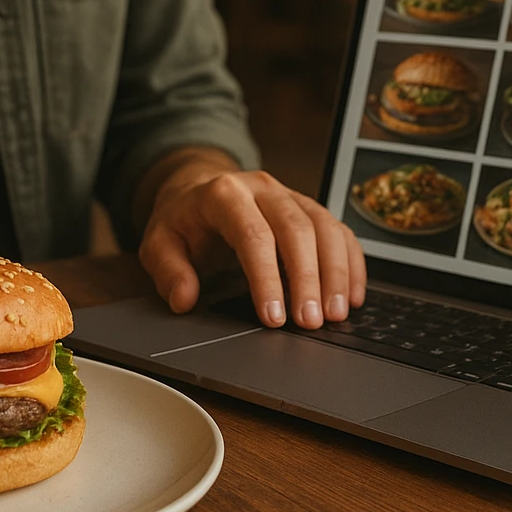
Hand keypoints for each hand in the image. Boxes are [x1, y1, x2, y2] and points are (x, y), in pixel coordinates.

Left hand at [138, 160, 366, 329]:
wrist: (198, 190)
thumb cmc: (183, 221)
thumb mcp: (159, 242)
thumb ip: (168, 270)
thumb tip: (184, 298)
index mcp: (224, 194)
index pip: (253, 236)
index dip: (266, 278)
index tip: (273, 317)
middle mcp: (263, 189)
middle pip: (297, 230)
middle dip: (308, 280)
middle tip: (310, 323)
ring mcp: (291, 195)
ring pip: (325, 228)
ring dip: (335, 274)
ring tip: (335, 315)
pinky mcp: (310, 207)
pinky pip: (340, 231)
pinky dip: (351, 263)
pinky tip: (352, 295)